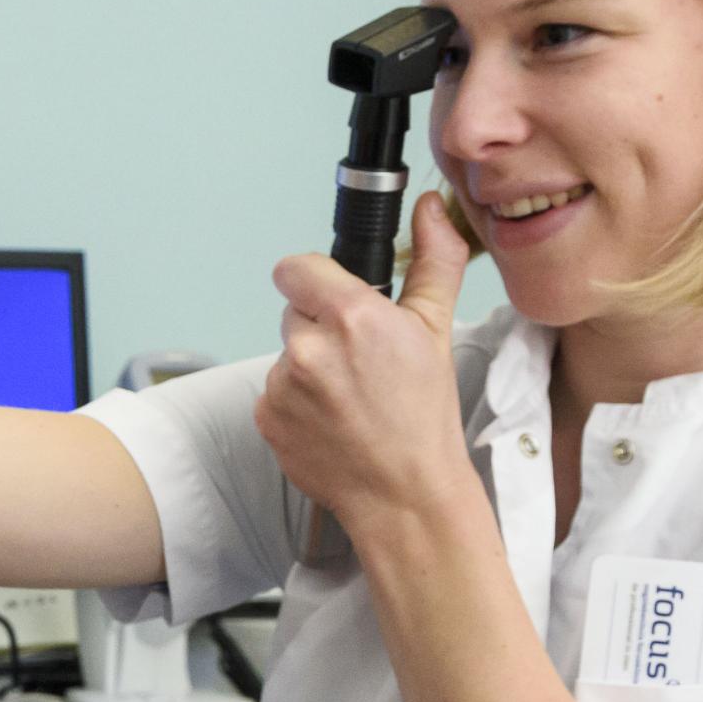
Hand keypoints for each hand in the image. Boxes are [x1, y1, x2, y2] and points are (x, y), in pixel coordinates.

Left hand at [255, 192, 481, 533]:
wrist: (403, 493)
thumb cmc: (423, 417)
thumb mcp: (436, 331)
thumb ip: (431, 260)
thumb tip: (427, 207)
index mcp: (351, 317)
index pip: (295, 267)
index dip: (314, 280)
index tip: (335, 299)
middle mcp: (309, 347)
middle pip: (293, 310)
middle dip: (320, 327)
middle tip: (360, 361)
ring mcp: (282, 385)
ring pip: (286, 353)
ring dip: (309, 367)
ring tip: (350, 397)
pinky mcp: (266, 417)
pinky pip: (274, 391)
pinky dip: (296, 402)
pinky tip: (331, 420)